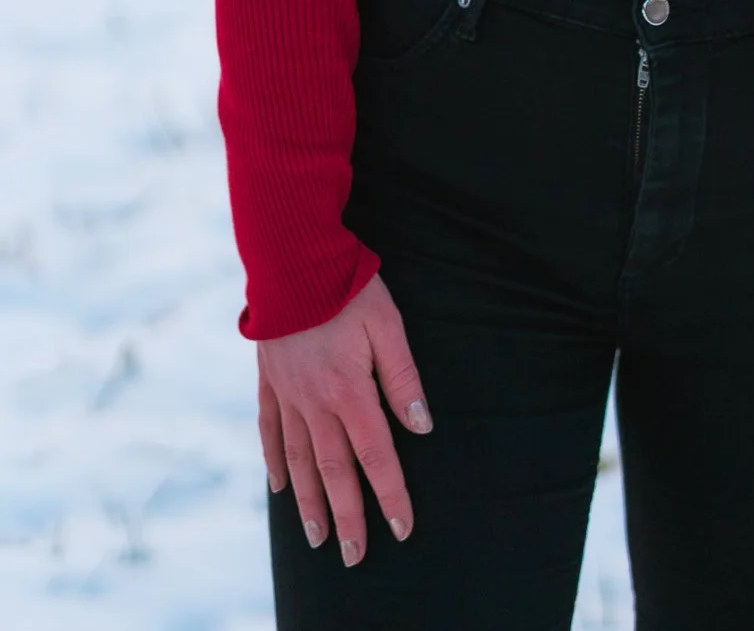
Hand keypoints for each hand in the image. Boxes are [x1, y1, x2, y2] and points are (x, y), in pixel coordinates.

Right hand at [257, 271, 432, 567]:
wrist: (292, 259)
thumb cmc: (347, 287)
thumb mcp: (387, 325)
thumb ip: (403, 378)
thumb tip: (421, 427)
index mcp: (349, 391)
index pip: (376, 456)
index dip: (391, 494)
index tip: (402, 528)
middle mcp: (315, 403)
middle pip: (334, 472)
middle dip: (348, 516)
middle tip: (355, 556)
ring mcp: (288, 395)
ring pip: (300, 461)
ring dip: (310, 503)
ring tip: (319, 538)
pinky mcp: (270, 381)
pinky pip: (270, 431)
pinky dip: (275, 462)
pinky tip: (280, 486)